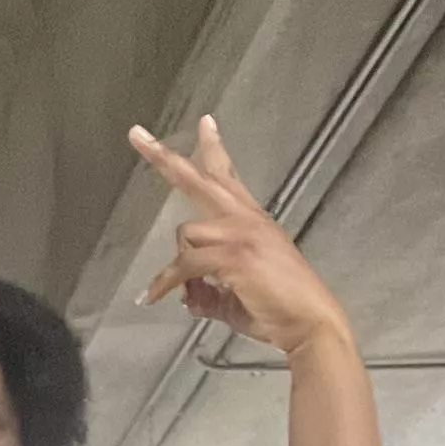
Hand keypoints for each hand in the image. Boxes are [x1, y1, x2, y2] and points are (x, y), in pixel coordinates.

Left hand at [131, 115, 352, 358]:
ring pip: (186, 235)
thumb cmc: (280, 311)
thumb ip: (207, 291)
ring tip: (177, 295)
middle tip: (135, 134)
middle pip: (199, 179)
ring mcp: (240, 233)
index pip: (227, 177)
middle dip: (163, 157)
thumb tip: (185, 296)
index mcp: (252, 221)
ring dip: (174, 269)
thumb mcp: (235, 297)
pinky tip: (153, 297)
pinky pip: (184, 264)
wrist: (309, 323)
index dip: (214, 149)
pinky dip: (165, 283)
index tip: (206, 122)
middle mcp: (246, 219)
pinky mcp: (233, 255)